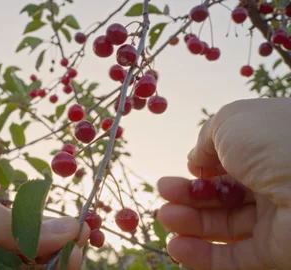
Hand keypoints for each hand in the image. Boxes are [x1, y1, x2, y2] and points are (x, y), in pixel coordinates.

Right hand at [157, 98, 290, 269]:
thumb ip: (207, 138)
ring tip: (165, 218)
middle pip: (222, 195)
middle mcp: (274, 184)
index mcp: (269, 150)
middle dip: (188, 196)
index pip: (230, 164)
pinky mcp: (276, 252)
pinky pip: (234, 258)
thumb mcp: (232, 122)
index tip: (185, 170)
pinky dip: (202, 256)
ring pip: (224, 227)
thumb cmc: (275, 142)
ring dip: (189, 224)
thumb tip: (196, 160)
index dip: (203, 168)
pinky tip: (176, 247)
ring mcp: (276, 221)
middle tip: (164, 196)